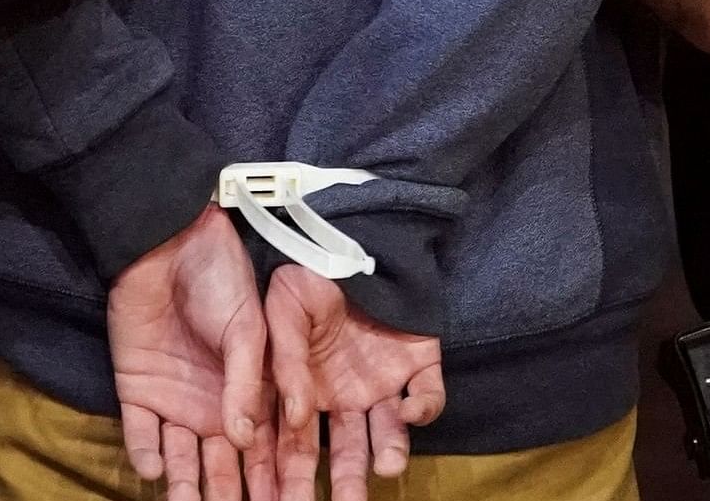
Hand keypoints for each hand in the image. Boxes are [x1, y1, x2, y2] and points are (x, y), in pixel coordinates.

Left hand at [108, 207, 270, 500]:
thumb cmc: (222, 279)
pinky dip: (146, 452)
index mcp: (251, 393)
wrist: (167, 245)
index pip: (262, 450)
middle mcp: (214, 405)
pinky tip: (155, 470)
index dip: (270, 482)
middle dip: (226, 495)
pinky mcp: (138, 390)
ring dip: (184, 487)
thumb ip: (247, 383)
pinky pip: (141, 431)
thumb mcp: (248, 330)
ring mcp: (175, 400)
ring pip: (181, 458)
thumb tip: (244, 439)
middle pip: (222, 464)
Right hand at [264, 264, 444, 500]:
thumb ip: (286, 366)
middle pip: (346, 451)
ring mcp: (384, 381)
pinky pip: (429, 396)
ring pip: (390, 432)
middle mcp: (345, 394)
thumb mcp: (280, 313)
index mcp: (306, 390)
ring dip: (391, 452)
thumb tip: (295, 419)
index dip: (293, 477)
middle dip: (347, 484)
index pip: (298, 446)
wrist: (352, 232)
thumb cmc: (306, 274)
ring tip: (388, 466)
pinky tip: (410, 410)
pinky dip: (425, 408)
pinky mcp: (420, 364)